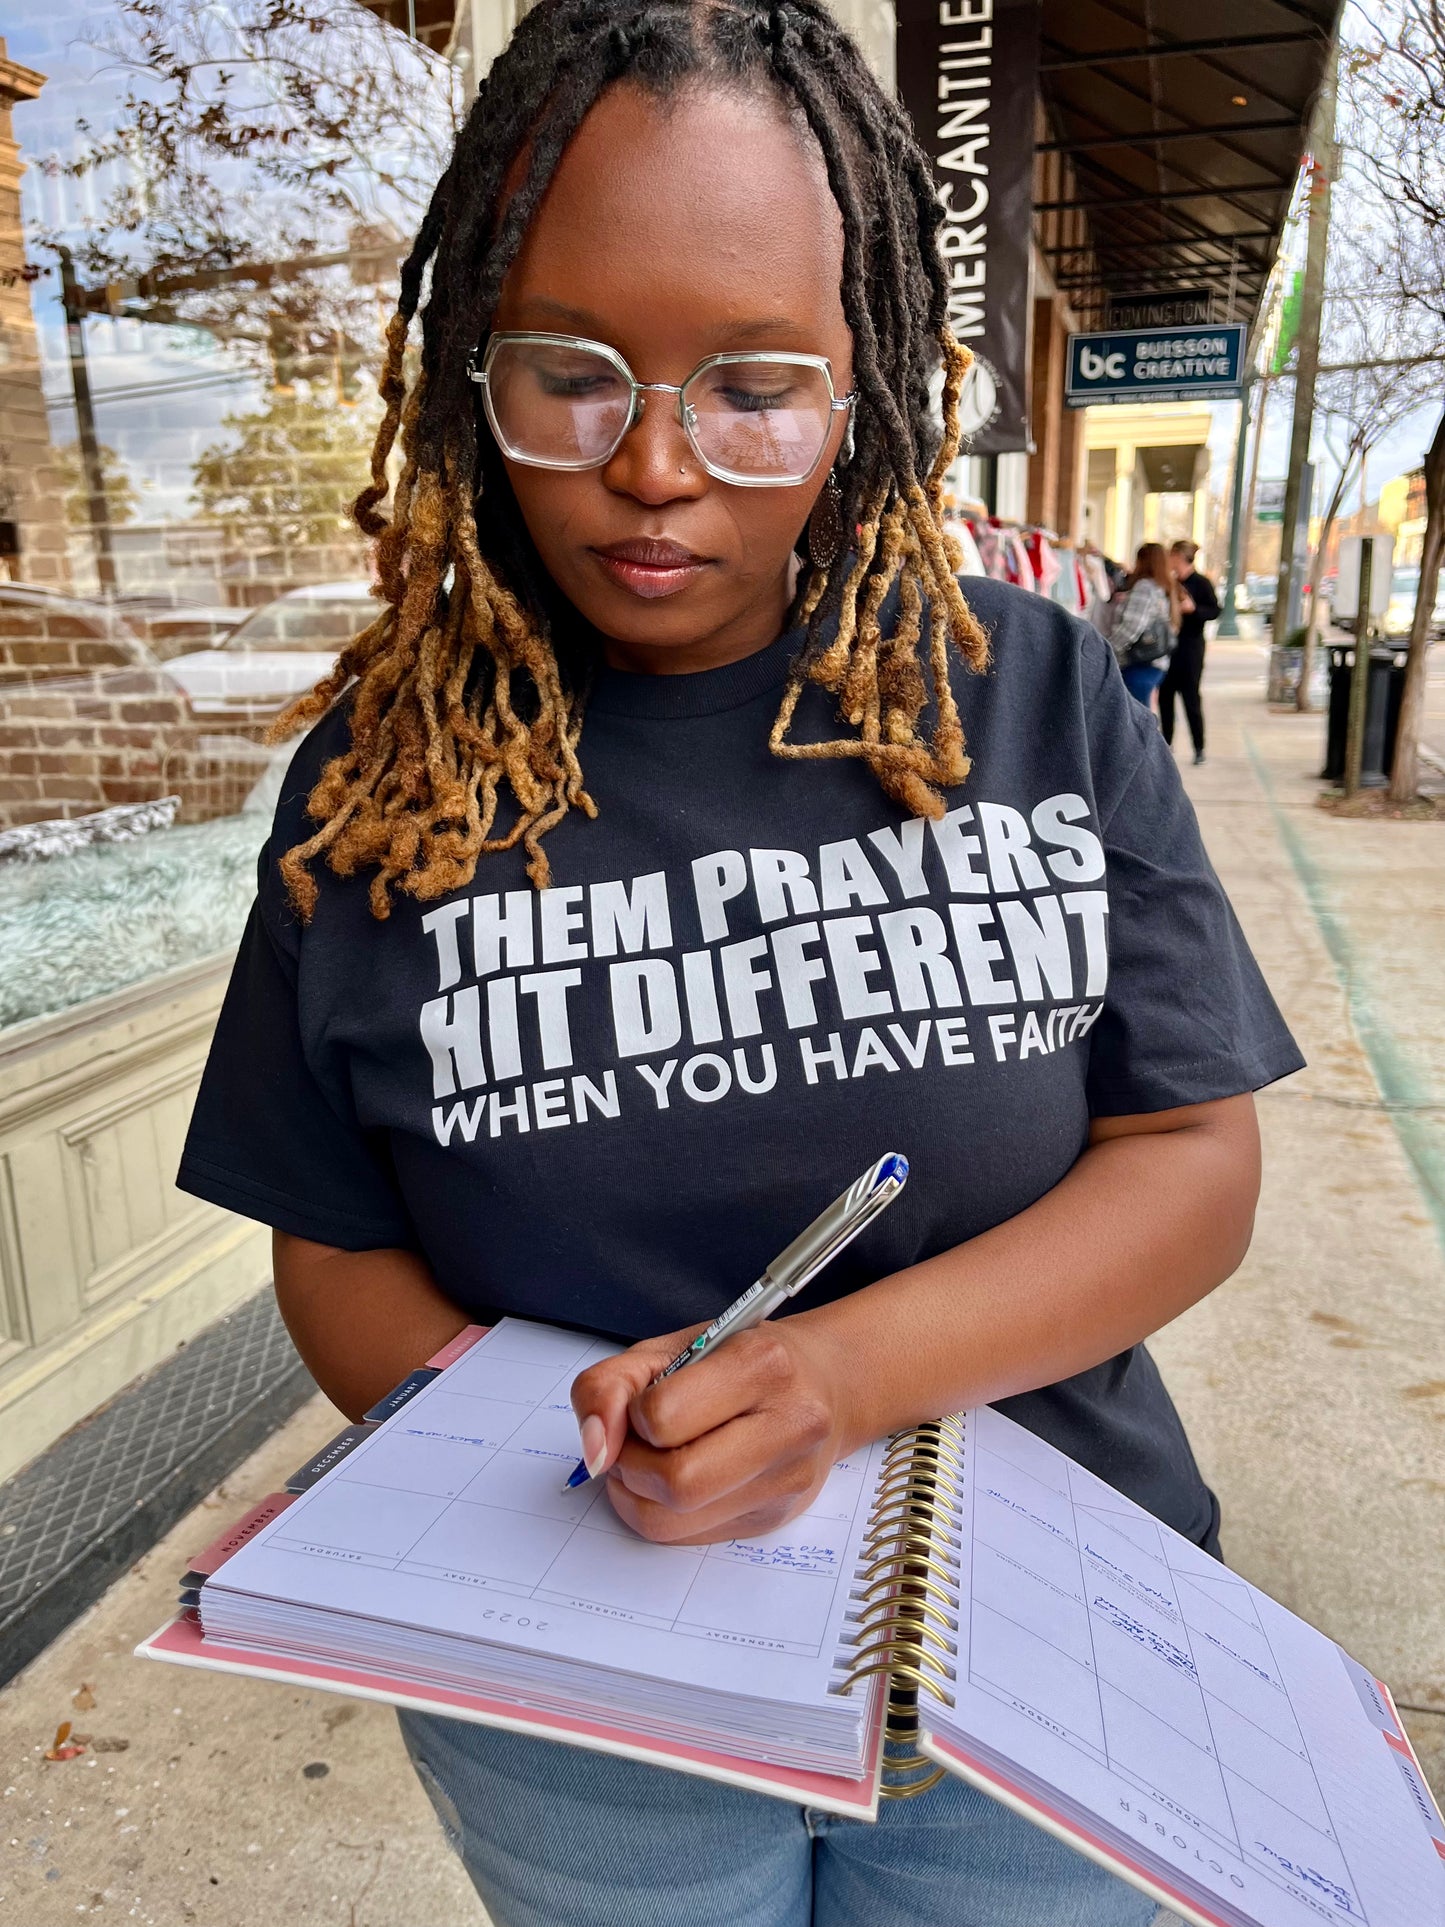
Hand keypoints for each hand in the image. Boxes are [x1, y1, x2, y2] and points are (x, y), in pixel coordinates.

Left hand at [568, 1318, 855, 1545]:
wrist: (824, 1384)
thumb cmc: (741, 1359)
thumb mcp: (670, 1349)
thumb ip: (610, 1385)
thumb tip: (592, 1452)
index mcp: (761, 1363)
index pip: (663, 1417)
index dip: (633, 1416)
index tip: (642, 1405)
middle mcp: (789, 1424)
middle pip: (677, 1484)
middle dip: (631, 1468)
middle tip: (633, 1446)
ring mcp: (788, 1480)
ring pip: (674, 1521)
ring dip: (638, 1495)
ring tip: (647, 1463)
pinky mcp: (777, 1519)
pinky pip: (688, 1538)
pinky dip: (661, 1513)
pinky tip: (673, 1482)